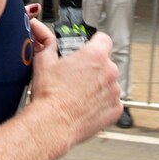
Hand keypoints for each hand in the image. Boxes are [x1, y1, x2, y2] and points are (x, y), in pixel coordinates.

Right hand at [27, 22, 121, 146]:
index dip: (94, 43)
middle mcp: (109, 71)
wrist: (53, 124)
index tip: (88, 49)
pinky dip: (102, 103)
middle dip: (93, 68)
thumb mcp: (44, 62)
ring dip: (99, 86)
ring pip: (109, 83)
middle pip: (106, 63)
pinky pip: (112, 102)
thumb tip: (42, 35)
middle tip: (77, 77)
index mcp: (94, 55)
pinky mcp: (116, 109)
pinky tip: (86, 106)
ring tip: (79, 94)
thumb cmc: (50, 96)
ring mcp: (114, 91)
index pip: (103, 39)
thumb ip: (48, 44)